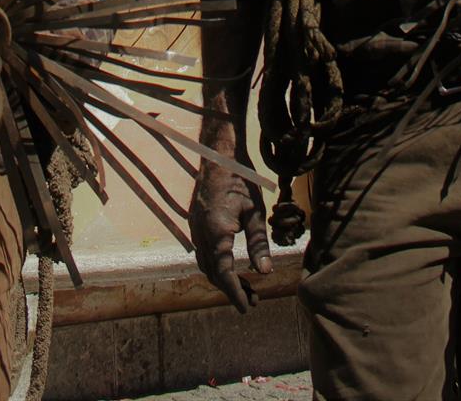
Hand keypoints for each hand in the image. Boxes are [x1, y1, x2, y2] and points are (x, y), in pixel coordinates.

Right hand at [189, 159, 271, 312]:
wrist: (219, 153)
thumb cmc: (240, 180)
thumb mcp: (255, 212)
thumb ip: (258, 244)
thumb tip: (264, 273)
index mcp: (216, 233)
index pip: (223, 273)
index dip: (235, 293)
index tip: (246, 307)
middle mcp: (201, 233)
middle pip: (212, 272)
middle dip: (231, 289)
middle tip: (253, 299)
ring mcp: (195, 227)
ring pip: (205, 263)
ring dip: (222, 278)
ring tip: (244, 286)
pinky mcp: (195, 221)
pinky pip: (202, 251)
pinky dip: (215, 264)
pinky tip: (229, 264)